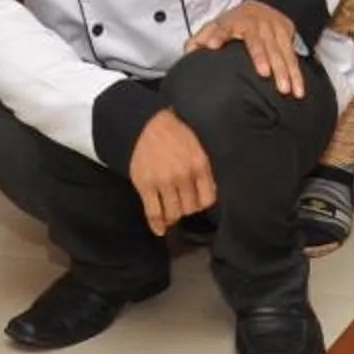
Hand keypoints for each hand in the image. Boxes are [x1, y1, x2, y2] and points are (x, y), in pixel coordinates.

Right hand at [125, 108, 216, 234]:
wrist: (146, 123)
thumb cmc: (174, 134)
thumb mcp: (197, 148)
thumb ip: (203, 171)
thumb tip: (209, 193)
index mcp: (199, 165)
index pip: (207, 199)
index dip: (201, 203)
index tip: (196, 201)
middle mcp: (183, 175)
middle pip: (190, 208)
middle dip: (186, 208)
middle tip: (181, 204)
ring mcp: (163, 181)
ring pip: (173, 214)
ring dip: (173, 216)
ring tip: (171, 213)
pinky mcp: (145, 185)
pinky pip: (153, 213)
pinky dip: (157, 224)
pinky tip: (160, 230)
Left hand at [186, 0, 307, 98]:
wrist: (264, 7)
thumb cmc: (235, 23)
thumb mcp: (217, 25)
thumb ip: (200, 38)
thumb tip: (189, 52)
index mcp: (233, 22)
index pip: (223, 27)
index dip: (218, 35)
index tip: (211, 46)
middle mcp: (254, 25)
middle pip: (258, 42)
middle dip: (261, 57)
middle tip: (264, 73)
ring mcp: (272, 31)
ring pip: (279, 51)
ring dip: (284, 70)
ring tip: (285, 89)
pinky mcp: (286, 37)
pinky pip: (292, 57)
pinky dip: (297, 74)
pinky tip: (298, 90)